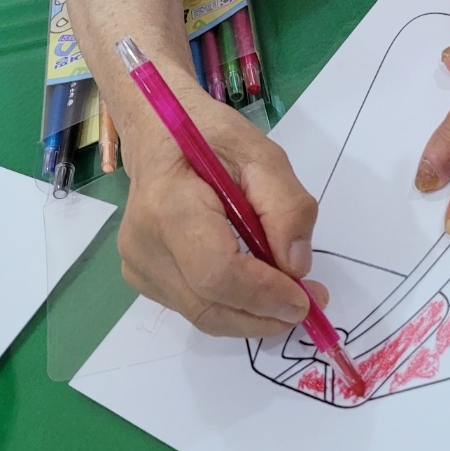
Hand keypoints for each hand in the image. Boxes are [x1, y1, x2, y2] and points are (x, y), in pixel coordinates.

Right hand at [117, 82, 328, 336]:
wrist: (159, 135)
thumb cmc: (210, 136)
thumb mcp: (261, 153)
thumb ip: (286, 205)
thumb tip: (296, 266)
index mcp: (168, 204)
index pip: (216, 271)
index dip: (263, 293)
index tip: (305, 298)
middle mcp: (144, 244)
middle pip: (208, 304)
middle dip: (264, 315)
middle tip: (309, 305)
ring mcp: (139, 265)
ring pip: (202, 313)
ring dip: (251, 315)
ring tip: (290, 296)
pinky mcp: (143, 277)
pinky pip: (194, 305)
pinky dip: (232, 305)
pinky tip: (256, 284)